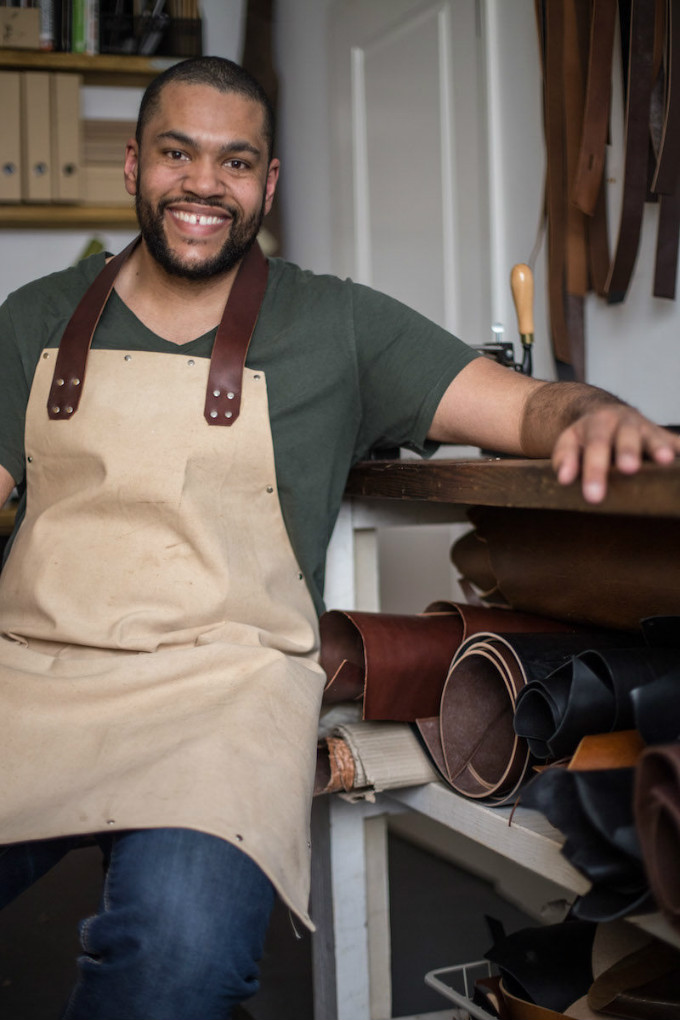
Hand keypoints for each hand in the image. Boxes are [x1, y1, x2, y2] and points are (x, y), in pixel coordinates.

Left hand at [552, 404, 679, 502]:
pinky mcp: (664, 437)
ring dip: (659, 448)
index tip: (592, 496)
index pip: (595, 446)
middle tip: (628, 469)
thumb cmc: (586, 437)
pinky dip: (679, 449)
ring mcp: (647, 428)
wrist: (605, 414)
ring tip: (664, 460)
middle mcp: (625, 422)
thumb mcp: (569, 442)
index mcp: (598, 423)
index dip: (593, 470)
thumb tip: (564, 479)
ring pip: (654, 437)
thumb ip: (564, 459)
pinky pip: (675, 442)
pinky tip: (679, 460)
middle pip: (625, 438)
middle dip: (627, 452)